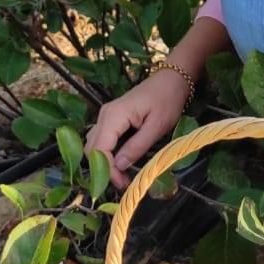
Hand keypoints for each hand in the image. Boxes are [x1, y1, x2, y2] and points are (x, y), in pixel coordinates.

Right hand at [84, 67, 190, 188]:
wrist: (172, 79)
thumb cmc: (167, 100)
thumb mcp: (157, 126)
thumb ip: (137, 146)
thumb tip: (119, 166)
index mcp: (114, 116)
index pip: (99, 149)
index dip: (107, 170)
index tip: (122, 184)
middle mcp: (104, 115)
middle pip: (92, 148)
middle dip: (104, 169)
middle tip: (123, 183)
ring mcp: (106, 115)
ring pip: (94, 144)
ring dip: (105, 162)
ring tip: (122, 176)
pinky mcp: (112, 118)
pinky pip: (102, 138)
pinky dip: (107, 153)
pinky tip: (122, 162)